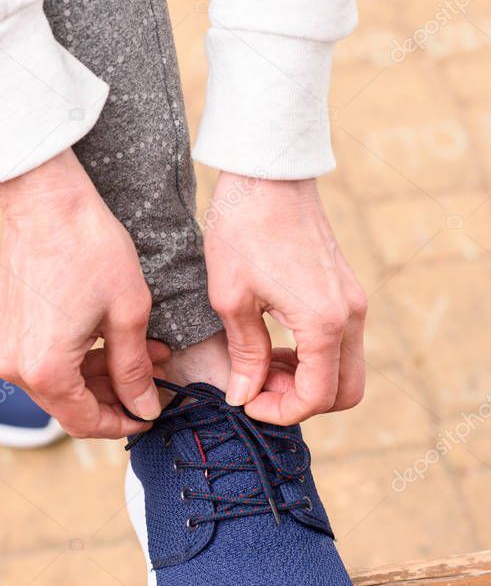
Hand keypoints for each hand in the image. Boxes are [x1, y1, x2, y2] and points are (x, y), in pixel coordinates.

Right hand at [0, 149, 167, 437]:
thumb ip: (134, 370)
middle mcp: (12, 367)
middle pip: (69, 404)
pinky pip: (39, 359)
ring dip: (98, 374)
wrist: (47, 201)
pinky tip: (107, 337)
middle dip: (114, 394)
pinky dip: (74, 356)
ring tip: (141, 350)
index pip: (86, 422)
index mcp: (45, 370)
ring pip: (56, 382)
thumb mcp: (128, 314)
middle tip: (152, 375)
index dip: (123, 423)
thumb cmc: (91, 250)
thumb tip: (144, 408)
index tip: (150, 414)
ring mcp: (0, 347)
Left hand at [204, 174, 366, 424]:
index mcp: (323, 322)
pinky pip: (340, 342)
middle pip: (345, 392)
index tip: (246, 402)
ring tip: (260, 364)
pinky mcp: (346, 290)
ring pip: (345, 368)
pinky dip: (313, 356)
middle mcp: (349, 315)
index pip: (317, 397)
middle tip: (258, 387)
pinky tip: (274, 342)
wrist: (268, 174)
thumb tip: (244, 396)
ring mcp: (353, 301)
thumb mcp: (231, 298)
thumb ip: (245, 354)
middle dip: (302, 402)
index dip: (280, 411)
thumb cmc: (243, 229)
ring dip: (307, 379)